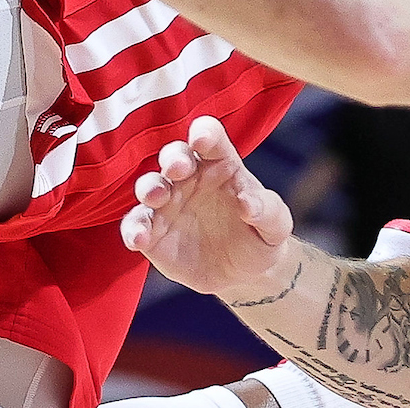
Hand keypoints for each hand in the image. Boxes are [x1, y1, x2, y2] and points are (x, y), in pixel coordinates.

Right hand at [121, 116, 298, 303]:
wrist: (246, 275)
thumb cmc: (261, 236)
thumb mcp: (276, 225)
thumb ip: (267, 210)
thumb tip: (248, 203)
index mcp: (221, 164)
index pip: (210, 138)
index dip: (204, 134)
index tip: (202, 140)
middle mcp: (189, 178)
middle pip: (174, 156)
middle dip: (173, 158)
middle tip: (177, 168)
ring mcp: (168, 205)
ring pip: (149, 186)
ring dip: (149, 188)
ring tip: (156, 198)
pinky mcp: (153, 234)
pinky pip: (136, 225)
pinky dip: (133, 229)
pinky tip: (138, 239)